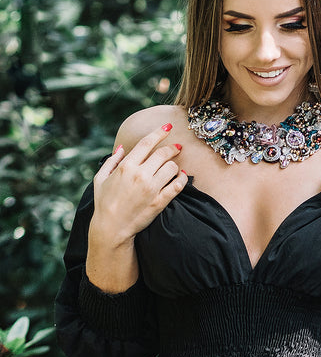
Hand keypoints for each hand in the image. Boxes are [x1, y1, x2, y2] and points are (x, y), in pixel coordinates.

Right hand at [92, 123, 186, 246]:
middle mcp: (140, 175)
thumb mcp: (101, 179)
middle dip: (172, 148)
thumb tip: (121, 148)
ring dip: (175, 165)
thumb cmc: (104, 203)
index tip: (168, 127)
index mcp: (126, 166)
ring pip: (172, 167)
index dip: (159, 132)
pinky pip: (177, 185)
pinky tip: (182, 177)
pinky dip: (182, 179)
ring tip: (174, 167)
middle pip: (163, 153)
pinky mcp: (159, 201)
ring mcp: (151, 188)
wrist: (112, 229)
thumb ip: (111, 161)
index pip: (147, 143)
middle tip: (177, 147)